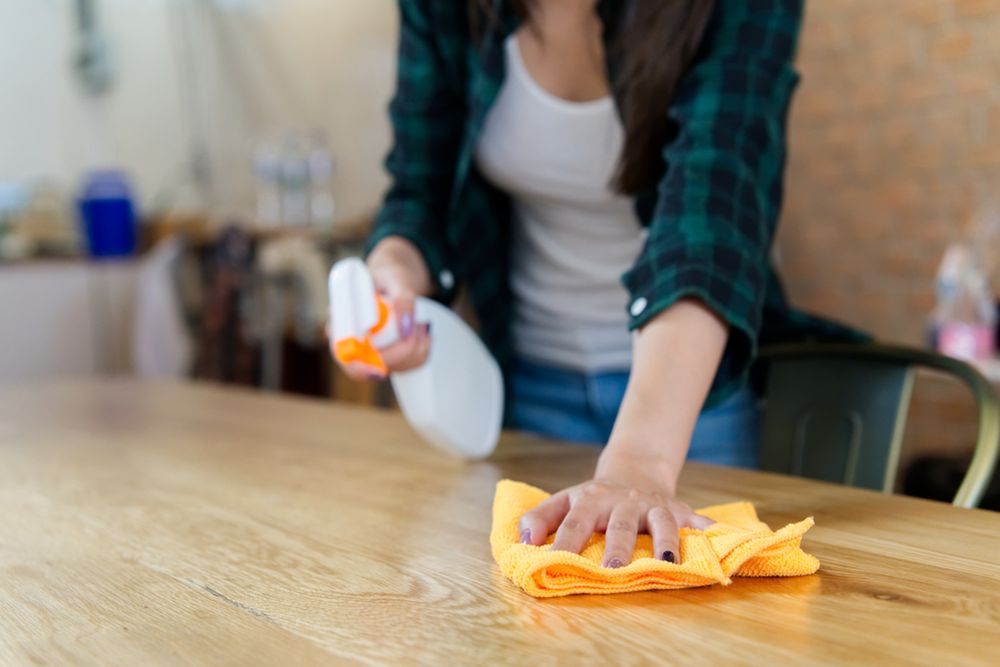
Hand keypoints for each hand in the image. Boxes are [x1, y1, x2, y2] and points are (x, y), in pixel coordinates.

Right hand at [332, 237, 433, 379]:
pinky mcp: (390, 357)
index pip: (342, 354)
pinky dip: (422, 351)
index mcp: (342, 321)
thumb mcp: (396, 279)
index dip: (358, 367)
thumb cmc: (388, 276)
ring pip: (396, 367)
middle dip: (402, 351)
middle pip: (373, 367)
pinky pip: (409, 365)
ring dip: (416, 348)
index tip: (379, 371)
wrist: (394, 279)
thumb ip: (402, 300)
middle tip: (418, 326)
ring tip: (420, 321)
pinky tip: (422, 332)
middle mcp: (354, 342)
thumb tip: (406, 329)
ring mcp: (372, 353)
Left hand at [518, 453, 712, 566]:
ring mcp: (652, 505)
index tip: (554, 560)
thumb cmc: (593, 499)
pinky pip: (696, 520)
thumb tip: (523, 538)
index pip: (574, 521)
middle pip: (620, 525)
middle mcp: (622, 502)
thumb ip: (541, 517)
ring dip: (665, 541)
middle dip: (617, 546)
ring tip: (667, 562)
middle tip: (612, 569)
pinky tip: (721, 540)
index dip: (565, 540)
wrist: (633, 472)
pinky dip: (710, 531)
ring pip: (661, 521)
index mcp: (590, 500)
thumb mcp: (564, 501)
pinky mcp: (677, 508)